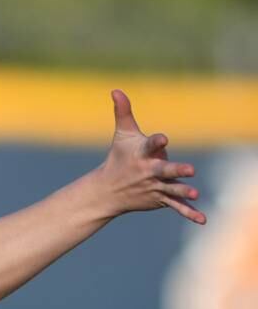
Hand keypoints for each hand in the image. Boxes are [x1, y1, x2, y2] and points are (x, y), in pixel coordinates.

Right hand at [96, 89, 205, 223]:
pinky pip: (176, 206)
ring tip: (194, 193)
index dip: (157, 142)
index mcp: (140, 154)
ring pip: (171, 189)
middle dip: (175, 171)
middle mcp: (147, 171)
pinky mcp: (159, 199)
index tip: (164, 139)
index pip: (150, 145)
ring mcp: (154, 186)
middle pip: (163, 170)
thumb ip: (123, 112)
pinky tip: (202, 219)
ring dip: (182, 192)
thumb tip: (115, 89)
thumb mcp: (121, 134)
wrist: (107, 191)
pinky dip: (189, 212)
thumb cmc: (118, 157)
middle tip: (190, 170)